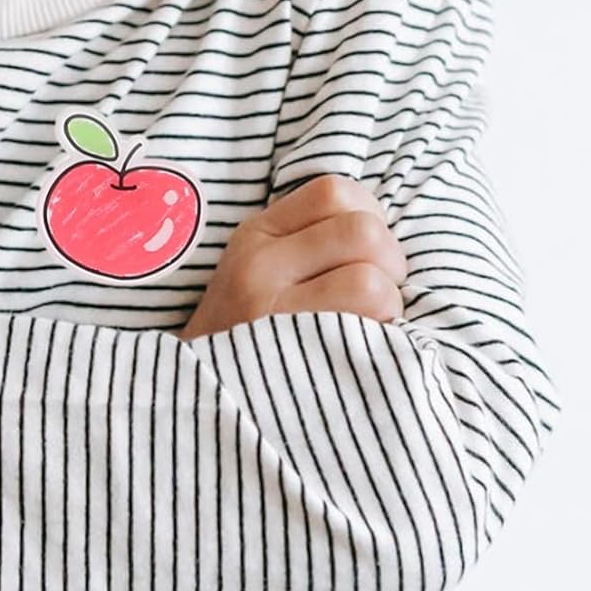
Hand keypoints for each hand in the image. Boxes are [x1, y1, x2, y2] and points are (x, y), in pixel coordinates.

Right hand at [177, 174, 407, 340]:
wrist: (200, 398)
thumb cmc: (246, 335)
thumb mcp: (255, 271)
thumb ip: (307, 242)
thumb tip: (385, 231)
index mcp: (255, 235)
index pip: (333, 192)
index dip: (369, 215)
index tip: (366, 252)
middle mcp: (258, 266)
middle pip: (362, 231)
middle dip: (390, 262)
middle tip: (380, 294)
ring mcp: (272, 311)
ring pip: (369, 280)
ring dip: (387, 304)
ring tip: (368, 324)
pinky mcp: (292, 354)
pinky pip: (364, 326)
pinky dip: (380, 335)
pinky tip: (360, 348)